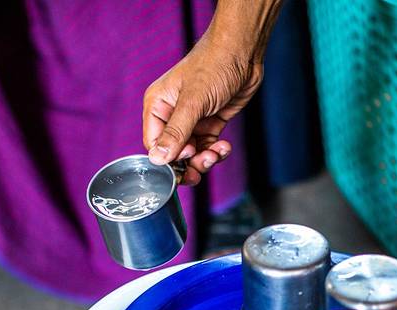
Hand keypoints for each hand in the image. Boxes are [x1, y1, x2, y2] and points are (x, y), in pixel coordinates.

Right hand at [143, 36, 262, 185]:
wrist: (243, 52)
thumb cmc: (213, 66)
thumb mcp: (193, 102)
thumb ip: (176, 132)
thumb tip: (158, 158)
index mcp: (158, 106)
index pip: (154, 144)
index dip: (169, 158)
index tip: (185, 161)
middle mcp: (172, 115)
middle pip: (174, 153)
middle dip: (188, 164)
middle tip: (200, 170)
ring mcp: (192, 120)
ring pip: (193, 153)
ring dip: (205, 159)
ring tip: (216, 153)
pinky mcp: (210, 123)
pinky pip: (208, 147)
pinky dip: (217, 152)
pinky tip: (225, 146)